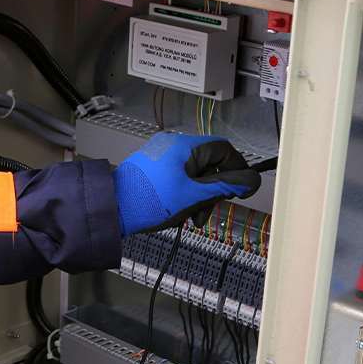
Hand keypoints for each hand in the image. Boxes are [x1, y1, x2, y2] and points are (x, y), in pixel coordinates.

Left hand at [112, 132, 262, 235]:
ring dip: (197, 199)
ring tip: (188, 217)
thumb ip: (225, 187)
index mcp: (183, 146)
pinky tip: (176, 213)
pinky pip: (179, 181)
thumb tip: (250, 181)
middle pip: (209, 166)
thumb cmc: (145, 201)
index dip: (237, 169)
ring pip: (194, 177)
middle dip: (211, 192)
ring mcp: (161, 159)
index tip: (241, 188)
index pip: (223, 150)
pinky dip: (183, 197)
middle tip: (205, 210)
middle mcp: (172, 147)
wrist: (112, 211)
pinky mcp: (153, 171)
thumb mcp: (193, 196)